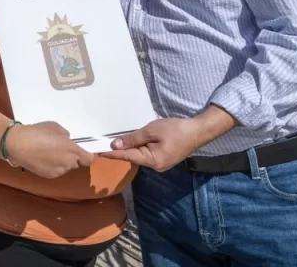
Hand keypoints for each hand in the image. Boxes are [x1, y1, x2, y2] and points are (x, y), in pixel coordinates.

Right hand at [4, 122, 94, 178]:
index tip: (80, 150)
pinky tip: (41, 158)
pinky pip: (55, 170)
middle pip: (76, 163)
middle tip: (58, 148)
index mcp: (72, 150)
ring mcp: (58, 171)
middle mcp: (68, 163)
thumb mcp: (56, 127)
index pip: (89, 159)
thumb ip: (65, 136)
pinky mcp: (49, 176)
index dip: (86, 155)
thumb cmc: (37, 132)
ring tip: (47, 153)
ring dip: (61, 162)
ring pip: (65, 167)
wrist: (18, 144)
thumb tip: (67, 141)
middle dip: (70, 157)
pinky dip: (52, 166)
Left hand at [100, 107, 235, 171]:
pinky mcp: (164, 158)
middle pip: (133, 157)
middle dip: (120, 151)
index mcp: (152, 160)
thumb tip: (116, 145)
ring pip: (140, 155)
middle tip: (105, 144)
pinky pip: (147, 154)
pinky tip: (134, 142)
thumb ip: (133, 138)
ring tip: (117, 142)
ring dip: (130, 148)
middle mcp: (155, 166)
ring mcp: (160, 164)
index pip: (127, 157)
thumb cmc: (176, 130)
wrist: (198, 131)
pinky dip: (140, 147)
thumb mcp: (152, 131)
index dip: (112, 154)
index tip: (98, 153)